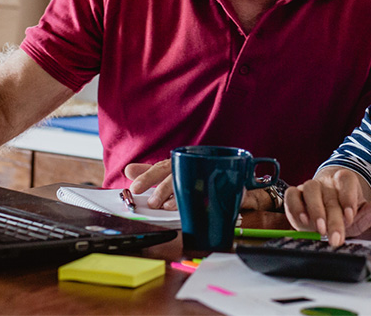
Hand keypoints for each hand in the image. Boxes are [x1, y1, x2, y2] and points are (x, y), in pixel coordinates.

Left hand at [124, 160, 274, 211]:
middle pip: (177, 173)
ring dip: (179, 195)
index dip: (148, 176)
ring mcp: (215, 174)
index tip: (134, 188)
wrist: (242, 185)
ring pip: (193, 181)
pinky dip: (204, 199)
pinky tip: (192, 207)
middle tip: (151, 203)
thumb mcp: (176, 175)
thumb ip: (152, 173)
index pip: (163, 167)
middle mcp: (198, 166)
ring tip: (166, 207)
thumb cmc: (204, 178)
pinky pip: (216, 190)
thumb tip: (128, 169)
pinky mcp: (231, 186)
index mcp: (184, 163)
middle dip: (162, 188)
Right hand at [284, 167, 370, 246]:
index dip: (348, 196)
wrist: (326, 216)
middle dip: (332, 216)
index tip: (351, 215)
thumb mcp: (364, 213)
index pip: (346, 180)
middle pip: (329, 193)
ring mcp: (309, 187)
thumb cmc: (345, 214)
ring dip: (314, 210)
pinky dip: (295, 206)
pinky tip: (302, 220)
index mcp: (344, 181)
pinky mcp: (294, 195)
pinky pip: (291, 195)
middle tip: (336, 236)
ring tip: (319, 229)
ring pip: (309, 190)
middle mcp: (326, 182)